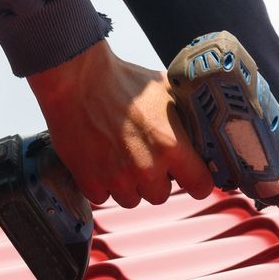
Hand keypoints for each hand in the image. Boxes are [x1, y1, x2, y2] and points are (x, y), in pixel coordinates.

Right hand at [27, 40, 213, 207]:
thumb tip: (200, 125)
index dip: (197, 182)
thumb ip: (185, 116)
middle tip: (145, 158)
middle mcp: (147, 168)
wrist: (78, 80)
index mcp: (171, 146)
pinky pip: (103, 197)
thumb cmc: (123, 82)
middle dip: (156, 180)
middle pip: (161, 196)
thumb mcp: (167, 91)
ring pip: (131, 199)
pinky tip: (99, 161)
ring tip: (119, 157)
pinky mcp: (90, 181)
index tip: (190, 176)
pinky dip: (101, 184)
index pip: (200, 186)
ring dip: (128, 185)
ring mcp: (117, 178)